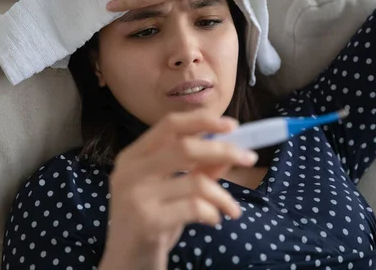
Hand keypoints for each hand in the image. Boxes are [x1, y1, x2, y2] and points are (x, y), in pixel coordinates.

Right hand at [101, 111, 257, 268]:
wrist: (127, 262)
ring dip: (223, 195)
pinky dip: (213, 212)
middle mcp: (130, 170)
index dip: (203, 120)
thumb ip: (198, 168)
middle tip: (249, 158)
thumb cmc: (152, 221)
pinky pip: (195, 207)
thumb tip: (230, 149)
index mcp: (133, 155)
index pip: (169, 125)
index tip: (233, 124)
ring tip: (232, 209)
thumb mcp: (173, 190)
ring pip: (195, 181)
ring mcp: (136, 195)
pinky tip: (213, 220)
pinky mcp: (147, 220)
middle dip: (223, 150)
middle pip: (184, 147)